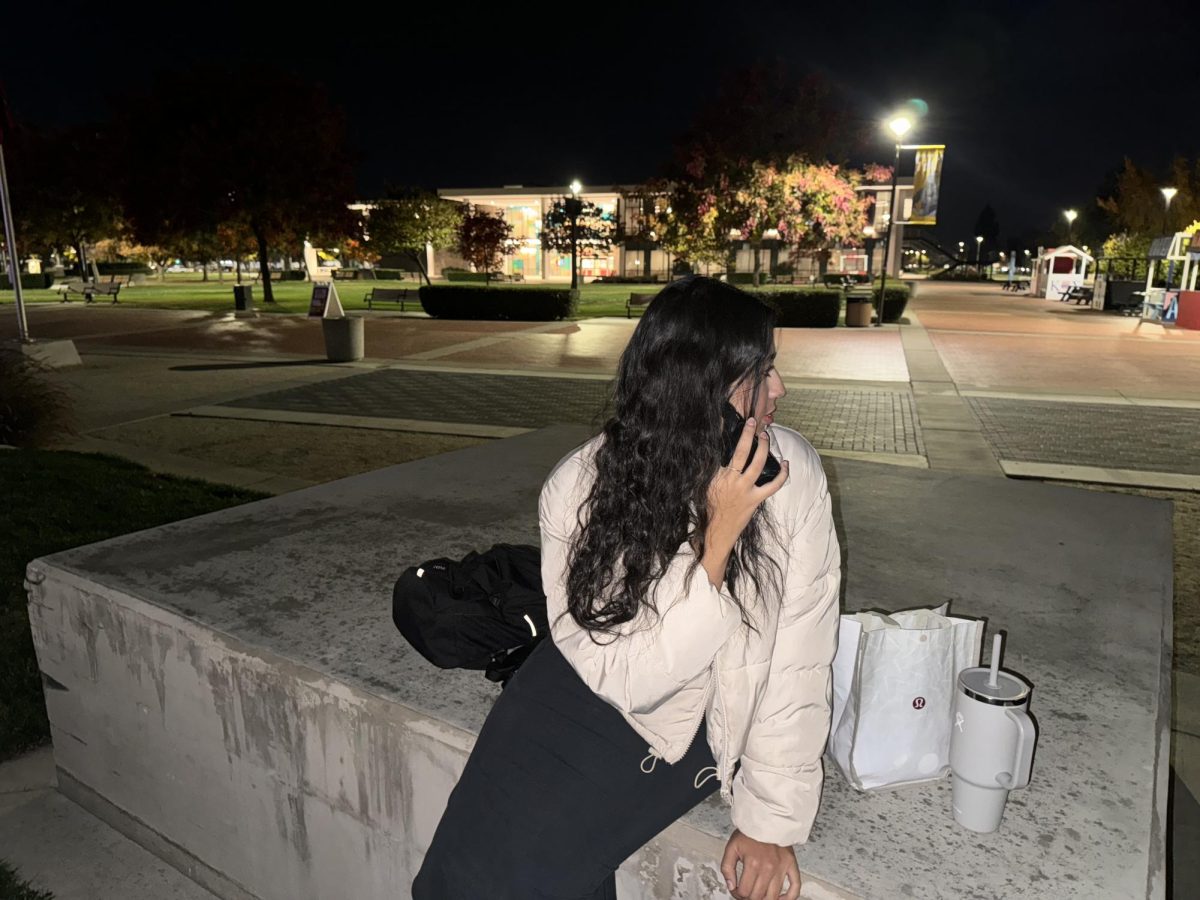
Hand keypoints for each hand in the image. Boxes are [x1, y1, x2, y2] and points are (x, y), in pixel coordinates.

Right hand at [708, 416, 788, 540]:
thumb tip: (714, 452)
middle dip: (747, 434)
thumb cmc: (709, 508)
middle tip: (752, 421)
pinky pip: (773, 485)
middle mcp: (731, 480)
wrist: (716, 531)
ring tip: (766, 436)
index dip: (724, 433)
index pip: (721, 450)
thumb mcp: (703, 486)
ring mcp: (745, 490)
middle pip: (741, 451)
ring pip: (758, 463)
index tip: (728, 420)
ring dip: (763, 447)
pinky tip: (786, 463)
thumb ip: (709, 470)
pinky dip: (783, 474)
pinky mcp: (756, 499)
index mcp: (716, 475)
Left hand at [720, 828, 801, 899]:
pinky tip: (780, 899)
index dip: (737, 894)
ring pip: (773, 896)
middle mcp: (768, 868)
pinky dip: (788, 898)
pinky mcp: (791, 865)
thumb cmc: (749, 832)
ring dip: (764, 899)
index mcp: (753, 863)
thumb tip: (731, 887)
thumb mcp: (731, 847)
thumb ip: (727, 868)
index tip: (736, 890)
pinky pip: (795, 887)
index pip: (744, 891)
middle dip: (748, 897)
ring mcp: (781, 868)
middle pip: (758, 897)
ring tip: (758, 894)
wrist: (765, 818)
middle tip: (746, 892)